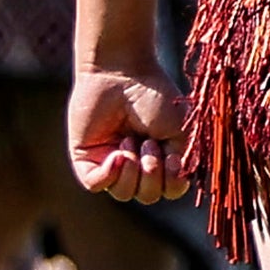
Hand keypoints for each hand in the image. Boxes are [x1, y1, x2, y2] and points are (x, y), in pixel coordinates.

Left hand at [69, 67, 189, 204]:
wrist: (123, 74)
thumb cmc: (156, 97)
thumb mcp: (181, 133)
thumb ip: (182, 165)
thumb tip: (174, 190)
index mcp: (162, 159)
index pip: (170, 190)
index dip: (173, 181)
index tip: (173, 156)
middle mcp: (137, 164)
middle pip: (148, 196)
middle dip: (152, 173)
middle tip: (149, 142)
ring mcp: (110, 163)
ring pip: (124, 193)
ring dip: (132, 170)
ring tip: (131, 140)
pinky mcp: (86, 159)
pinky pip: (97, 184)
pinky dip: (110, 174)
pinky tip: (117, 154)